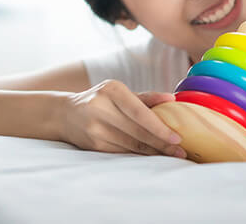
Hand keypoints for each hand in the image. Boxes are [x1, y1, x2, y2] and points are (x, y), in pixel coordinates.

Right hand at [60, 79, 186, 157]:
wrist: (65, 114)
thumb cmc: (101, 100)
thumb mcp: (120, 92)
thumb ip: (146, 97)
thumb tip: (172, 99)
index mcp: (112, 90)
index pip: (140, 112)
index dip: (159, 127)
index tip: (177, 137)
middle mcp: (101, 108)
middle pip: (137, 131)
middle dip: (161, 144)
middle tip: (180, 151)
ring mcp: (95, 128)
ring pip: (131, 144)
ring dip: (153, 152)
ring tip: (171, 155)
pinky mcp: (93, 144)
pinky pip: (122, 152)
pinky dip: (139, 155)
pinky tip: (152, 156)